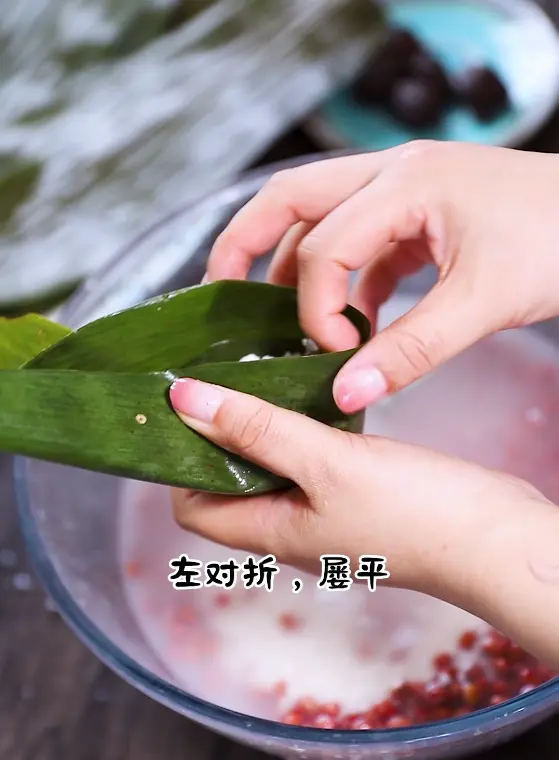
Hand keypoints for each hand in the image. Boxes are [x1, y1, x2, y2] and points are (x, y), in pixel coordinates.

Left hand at [169, 378, 558, 666]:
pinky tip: (309, 397)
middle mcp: (289, 529)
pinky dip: (300, 431)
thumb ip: (256, 430)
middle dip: (218, 436)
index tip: (186, 409)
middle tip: (223, 379)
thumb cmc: (413, 511)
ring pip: (270, 469)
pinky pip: (309, 463)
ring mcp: (324, 515)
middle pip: (228, 484)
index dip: (180, 461)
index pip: (191, 506)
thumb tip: (183, 400)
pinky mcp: (355, 497)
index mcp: (269, 533)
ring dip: (260, 429)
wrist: (494, 537)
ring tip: (261, 378)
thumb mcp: (325, 463)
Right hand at [205, 142, 558, 411]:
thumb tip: (345, 396)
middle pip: (288, 197)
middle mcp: (391, 174)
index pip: (323, 245)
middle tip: (218, 293)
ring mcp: (402, 189)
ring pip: (318, 217)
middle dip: (244, 244)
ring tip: (282, 320)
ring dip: (296, 267)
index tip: (333, 353)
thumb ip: (410, 350)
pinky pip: (359, 241)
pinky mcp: (417, 213)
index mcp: (404, 183)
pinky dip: (345, 280)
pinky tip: (353, 322)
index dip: (314, 307)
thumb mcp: (484, 300)